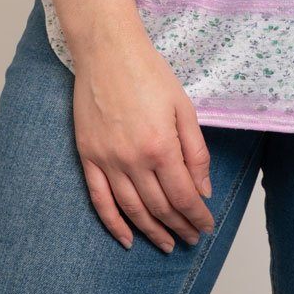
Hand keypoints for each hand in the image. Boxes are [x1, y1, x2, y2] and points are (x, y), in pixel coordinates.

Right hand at [72, 36, 215, 252]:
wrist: (107, 50)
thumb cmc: (149, 72)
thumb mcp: (184, 106)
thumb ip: (196, 150)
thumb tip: (202, 189)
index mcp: (161, 146)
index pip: (183, 196)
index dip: (197, 216)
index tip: (206, 227)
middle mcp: (133, 159)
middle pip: (160, 207)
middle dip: (180, 226)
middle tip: (192, 238)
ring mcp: (107, 160)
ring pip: (132, 210)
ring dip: (152, 232)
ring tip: (168, 244)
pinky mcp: (88, 156)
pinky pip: (100, 200)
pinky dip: (114, 224)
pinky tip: (127, 239)